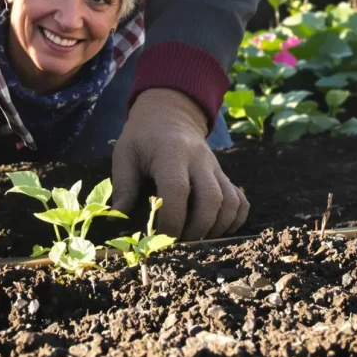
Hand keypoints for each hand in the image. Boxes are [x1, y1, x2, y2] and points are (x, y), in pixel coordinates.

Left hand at [111, 88, 248, 239]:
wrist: (170, 114)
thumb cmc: (143, 137)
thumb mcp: (125, 155)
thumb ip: (123, 186)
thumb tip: (116, 219)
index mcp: (171, 153)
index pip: (177, 189)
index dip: (172, 219)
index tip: (160, 237)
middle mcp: (198, 160)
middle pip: (211, 199)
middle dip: (197, 229)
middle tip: (180, 242)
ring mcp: (215, 168)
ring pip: (230, 201)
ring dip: (217, 227)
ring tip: (197, 239)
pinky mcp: (224, 175)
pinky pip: (240, 200)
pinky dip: (235, 219)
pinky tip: (217, 229)